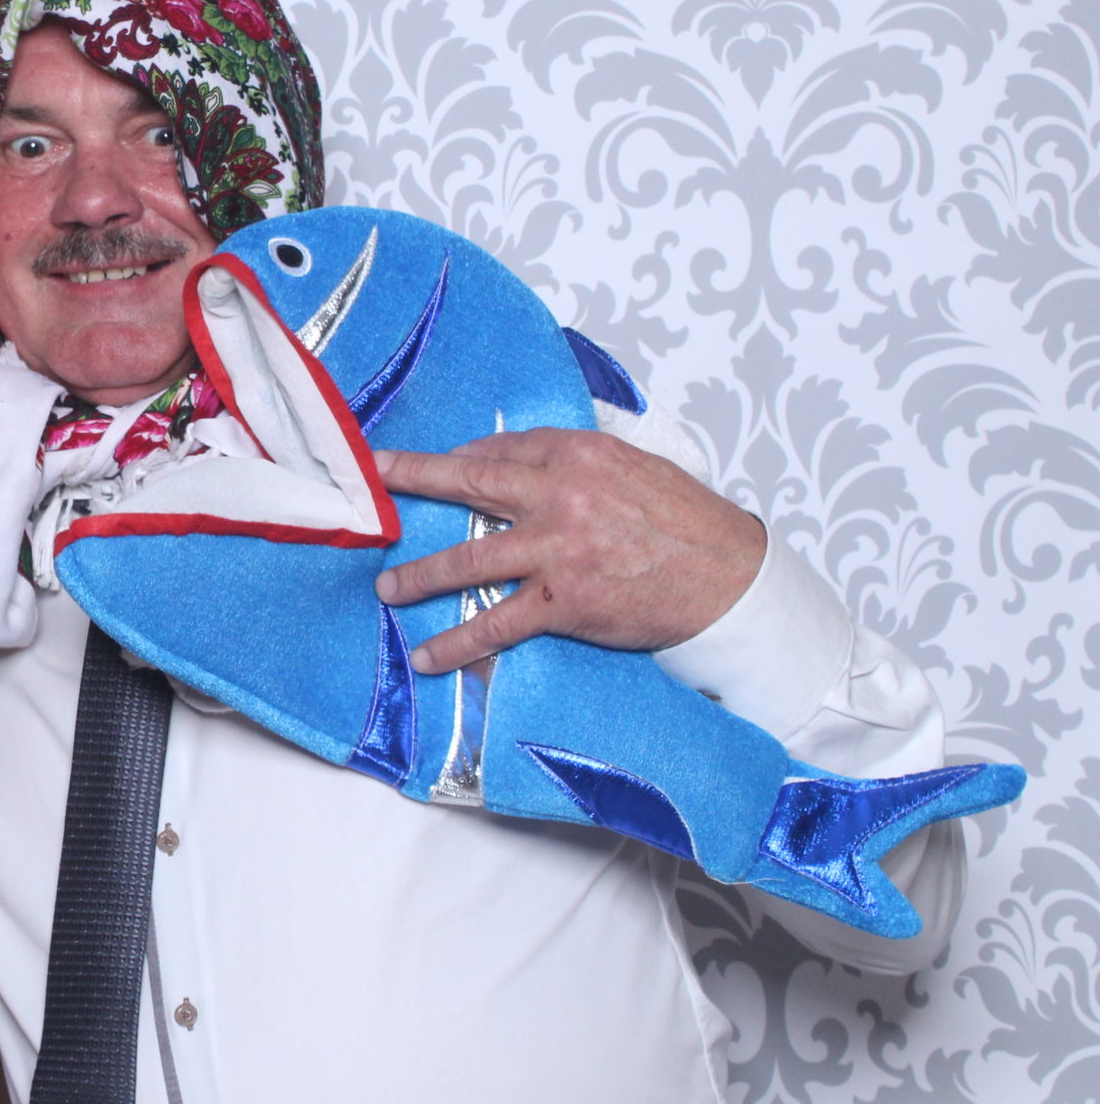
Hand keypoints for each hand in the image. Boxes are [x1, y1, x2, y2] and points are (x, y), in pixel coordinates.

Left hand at [371, 429, 765, 674]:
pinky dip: (456, 642)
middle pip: (468, 482)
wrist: (731, 578)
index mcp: (578, 455)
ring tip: (386, 588)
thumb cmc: (689, 523)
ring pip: (467, 559)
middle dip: (412, 480)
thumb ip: (581, 464)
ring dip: (419, 575)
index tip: (430, 464)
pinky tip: (427, 655)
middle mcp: (559, 495)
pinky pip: (495, 623)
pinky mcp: (564, 601)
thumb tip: (533, 464)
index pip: (501, 448)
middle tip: (373, 483)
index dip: (460, 457)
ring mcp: (557, 550)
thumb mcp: (636, 468)